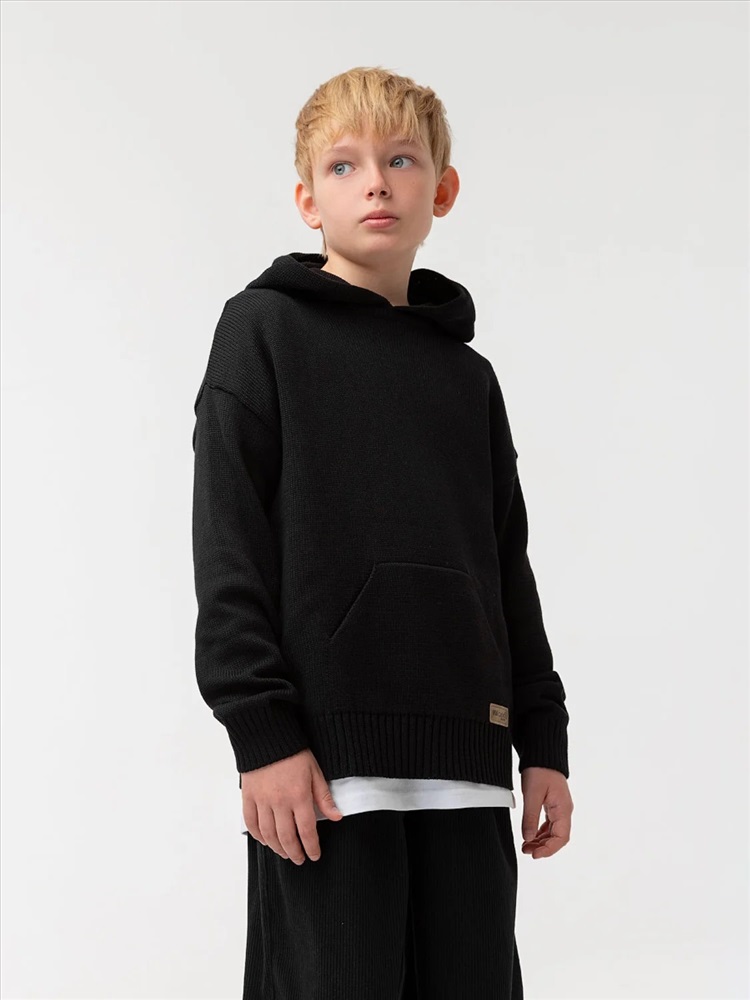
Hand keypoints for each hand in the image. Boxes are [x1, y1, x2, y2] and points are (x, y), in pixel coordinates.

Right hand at [241, 748, 343, 863]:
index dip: (311, 847)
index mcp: (299, 796)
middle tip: (300, 859)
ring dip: (278, 848)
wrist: (266, 736)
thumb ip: (324, 797)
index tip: (314, 855)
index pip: (307, 831)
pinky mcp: (248, 797)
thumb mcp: (315, 771)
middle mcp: (279, 802)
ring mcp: (262, 801)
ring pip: (269, 835)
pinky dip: (258, 836)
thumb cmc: (293, 752)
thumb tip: (336, 817)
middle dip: (295, 853)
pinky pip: (251, 823)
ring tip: (285, 853)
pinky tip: (265, 841)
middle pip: (287, 837)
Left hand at [519, 766, 572, 858]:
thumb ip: (530, 818)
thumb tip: (528, 839)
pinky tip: (530, 835)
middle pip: (558, 837)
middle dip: (543, 847)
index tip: (534, 855)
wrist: (542, 753)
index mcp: (563, 809)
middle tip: (526, 851)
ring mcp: (559, 807)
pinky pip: (549, 823)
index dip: (549, 849)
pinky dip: (540, 832)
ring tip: (525, 846)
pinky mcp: (553, 804)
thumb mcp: (532, 794)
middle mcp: (564, 810)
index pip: (561, 837)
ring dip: (541, 841)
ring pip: (553, 831)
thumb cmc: (539, 770)